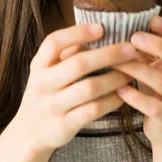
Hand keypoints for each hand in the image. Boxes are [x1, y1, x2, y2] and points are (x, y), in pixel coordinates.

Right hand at [10, 23, 137, 153]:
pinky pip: (94, 110)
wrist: (29, 133)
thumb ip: (66, 53)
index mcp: (38, 66)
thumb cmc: (46, 94)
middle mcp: (42, 84)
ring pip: (90, 88)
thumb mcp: (47, 71)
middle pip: (78, 64)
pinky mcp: (64, 126)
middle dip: (108, 54)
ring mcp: (53, 106)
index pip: (53, 42)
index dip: (77, 32)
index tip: (101, 28)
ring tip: (132, 71)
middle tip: (130, 49)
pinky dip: (112, 100)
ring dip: (115, 78)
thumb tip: (96, 30)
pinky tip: (124, 94)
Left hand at [111, 15, 161, 144]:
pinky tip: (119, 90)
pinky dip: (135, 98)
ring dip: (139, 70)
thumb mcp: (158, 67)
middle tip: (134, 37)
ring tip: (117, 62)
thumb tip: (122, 20)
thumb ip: (148, 48)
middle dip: (160, 45)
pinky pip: (154, 107)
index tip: (151, 19)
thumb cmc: (158, 91)